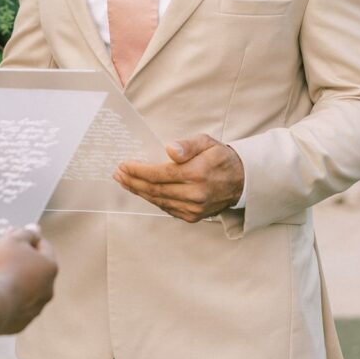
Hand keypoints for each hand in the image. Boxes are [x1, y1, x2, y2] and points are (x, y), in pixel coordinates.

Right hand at [0, 224, 57, 333]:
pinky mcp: (20, 324)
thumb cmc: (4, 267)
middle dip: (18, 261)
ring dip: (10, 280)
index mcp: (50, 268)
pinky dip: (3, 299)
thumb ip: (26, 233)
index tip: (14, 237)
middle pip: (33, 270)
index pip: (43, 246)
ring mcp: (34, 309)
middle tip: (0, 255)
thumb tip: (35, 230)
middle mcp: (47, 290)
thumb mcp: (13, 240)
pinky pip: (11, 306)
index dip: (28, 239)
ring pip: (23, 290)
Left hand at [113, 134, 244, 222]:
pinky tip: (142, 191)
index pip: (159, 174)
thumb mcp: (206, 142)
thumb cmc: (220, 157)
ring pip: (158, 201)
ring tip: (125, 182)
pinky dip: (152, 200)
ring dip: (138, 191)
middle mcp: (195, 194)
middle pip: (154, 189)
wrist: (241, 181)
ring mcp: (194, 208)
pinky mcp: (193, 216)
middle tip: (118, 174)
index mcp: (197, 174)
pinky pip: (166, 208)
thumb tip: (170, 149)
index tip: (124, 165)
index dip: (138, 170)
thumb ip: (187, 145)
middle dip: (133, 181)